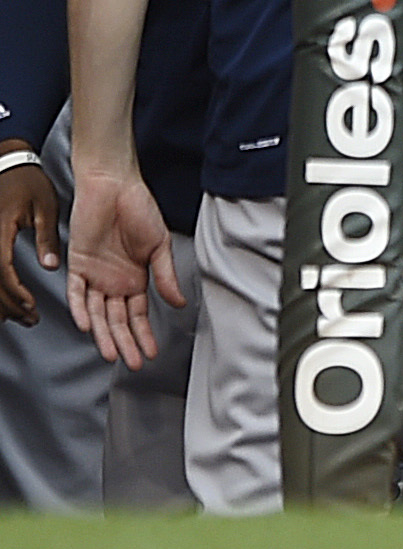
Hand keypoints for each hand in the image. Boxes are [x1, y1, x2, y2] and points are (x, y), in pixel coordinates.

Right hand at [0, 148, 61, 326]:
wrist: (7, 164)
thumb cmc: (27, 182)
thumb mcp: (44, 206)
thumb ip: (47, 238)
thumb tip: (51, 267)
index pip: (1, 271)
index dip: (15, 293)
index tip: (31, 307)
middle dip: (8, 305)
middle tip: (30, 318)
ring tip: (19, 317)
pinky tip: (4, 304)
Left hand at [66, 170, 182, 368]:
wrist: (114, 186)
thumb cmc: (139, 209)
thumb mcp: (160, 245)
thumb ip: (166, 275)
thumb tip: (179, 302)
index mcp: (136, 277)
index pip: (138, 314)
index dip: (144, 334)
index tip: (151, 352)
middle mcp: (114, 281)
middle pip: (117, 320)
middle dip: (126, 342)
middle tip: (133, 362)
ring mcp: (95, 275)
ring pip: (98, 313)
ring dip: (104, 334)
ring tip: (112, 353)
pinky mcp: (77, 265)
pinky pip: (76, 293)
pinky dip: (80, 309)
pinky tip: (87, 325)